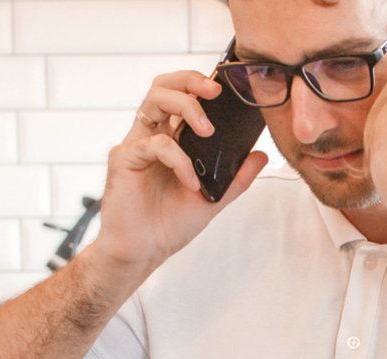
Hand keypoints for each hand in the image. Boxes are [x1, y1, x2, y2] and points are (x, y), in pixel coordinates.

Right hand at [95, 70, 269, 271]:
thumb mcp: (214, 199)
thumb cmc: (170, 224)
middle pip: (163, 86)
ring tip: (208, 131)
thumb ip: (237, 177)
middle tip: (215, 92)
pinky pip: (155, 145)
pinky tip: (191, 182)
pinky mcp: (124, 159)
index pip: (181, 95)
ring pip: (154, 101)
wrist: (145, 251)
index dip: (199, 84)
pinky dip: (179, 160)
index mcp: (171, 138)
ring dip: (186, 107)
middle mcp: (151, 135)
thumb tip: (261, 155)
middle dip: (190, 80)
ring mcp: (136, 144)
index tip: (227, 88)